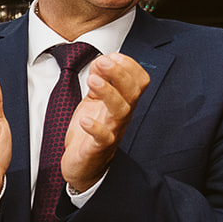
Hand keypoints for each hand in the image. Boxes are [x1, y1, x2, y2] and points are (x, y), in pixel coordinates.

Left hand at [61, 53, 151, 191]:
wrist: (82, 165)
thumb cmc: (90, 132)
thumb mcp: (94, 102)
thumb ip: (99, 81)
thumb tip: (102, 61)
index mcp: (123, 102)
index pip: (139, 80)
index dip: (129, 66)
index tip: (112, 56)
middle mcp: (122, 116)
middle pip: (133, 92)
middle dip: (119, 74)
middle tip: (103, 61)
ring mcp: (112, 131)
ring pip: (121, 111)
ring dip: (108, 93)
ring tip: (93, 80)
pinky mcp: (97, 148)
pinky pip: (103, 138)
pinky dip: (94, 127)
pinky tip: (85, 119)